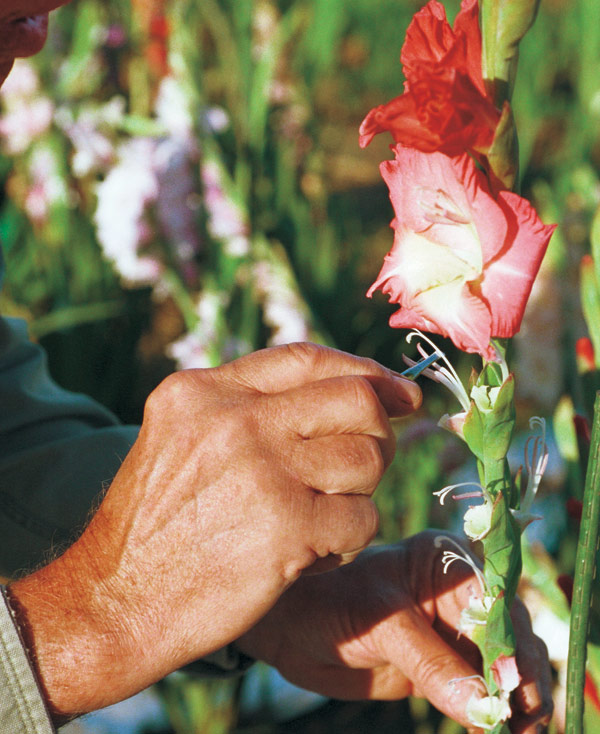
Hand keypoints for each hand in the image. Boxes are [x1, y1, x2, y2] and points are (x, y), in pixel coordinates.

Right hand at [7, 343, 420, 718]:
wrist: (115, 600)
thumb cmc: (156, 524)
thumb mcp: (181, 437)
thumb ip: (247, 406)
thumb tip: (347, 390)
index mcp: (205, 390)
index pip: (308, 358)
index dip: (366, 370)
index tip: (401, 393)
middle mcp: (235, 419)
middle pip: (357, 401)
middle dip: (380, 432)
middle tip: (370, 462)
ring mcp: (263, 470)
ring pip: (368, 460)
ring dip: (359, 493)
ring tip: (323, 516)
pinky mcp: (288, 528)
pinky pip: (363, 520)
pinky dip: (347, 541)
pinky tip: (312, 554)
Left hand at [236, 530, 552, 733]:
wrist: (294, 629)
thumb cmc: (331, 603)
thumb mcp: (382, 623)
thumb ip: (430, 661)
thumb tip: (483, 705)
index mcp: (448, 561)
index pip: (497, 602)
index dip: (513, 644)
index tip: (516, 686)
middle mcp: (460, 593)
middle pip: (511, 636)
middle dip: (522, 678)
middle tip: (523, 721)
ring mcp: (454, 631)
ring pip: (503, 668)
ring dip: (515, 702)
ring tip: (517, 733)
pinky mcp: (444, 667)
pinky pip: (480, 692)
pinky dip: (492, 714)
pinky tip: (494, 733)